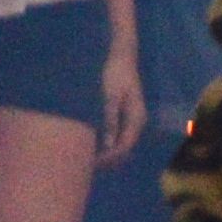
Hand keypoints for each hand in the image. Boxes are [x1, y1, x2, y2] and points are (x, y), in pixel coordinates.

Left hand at [97, 32, 147, 164]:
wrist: (120, 57)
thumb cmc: (114, 75)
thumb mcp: (110, 97)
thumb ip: (110, 120)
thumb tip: (107, 145)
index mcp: (136, 119)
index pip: (125, 147)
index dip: (108, 158)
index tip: (90, 162)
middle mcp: (136, 123)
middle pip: (124, 150)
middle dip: (107, 160)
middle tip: (84, 164)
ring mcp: (131, 120)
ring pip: (121, 145)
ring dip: (106, 153)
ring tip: (86, 156)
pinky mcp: (124, 117)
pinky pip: (117, 137)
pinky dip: (105, 144)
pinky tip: (91, 144)